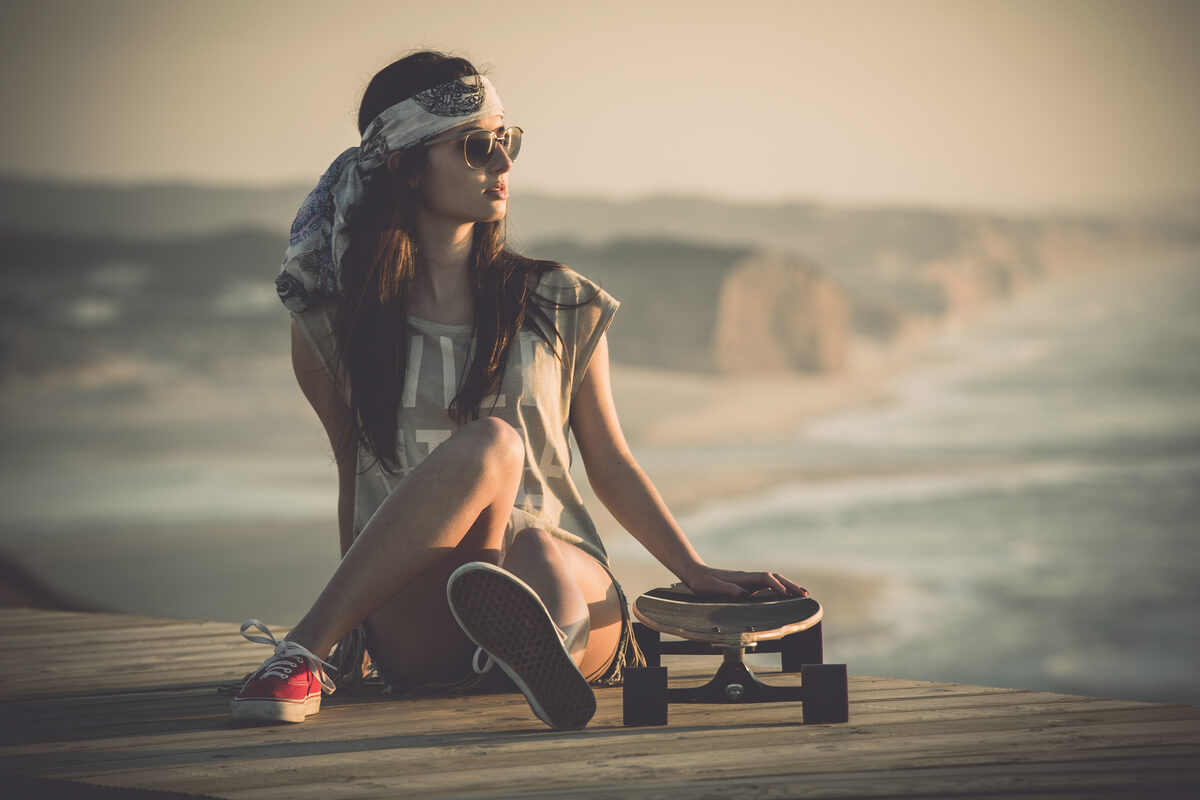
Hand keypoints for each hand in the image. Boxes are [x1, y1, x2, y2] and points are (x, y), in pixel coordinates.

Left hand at [679, 565, 807, 598]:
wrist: (695, 573)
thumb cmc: (702, 582)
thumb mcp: (712, 587)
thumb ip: (728, 590)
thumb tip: (745, 595)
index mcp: (742, 577)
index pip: (765, 578)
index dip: (777, 586)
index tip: (787, 595)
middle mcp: (748, 577)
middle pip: (774, 577)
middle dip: (790, 585)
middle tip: (805, 594)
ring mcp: (749, 581)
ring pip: (773, 581)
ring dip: (788, 587)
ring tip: (802, 595)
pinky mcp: (747, 585)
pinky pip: (767, 586)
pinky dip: (779, 589)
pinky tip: (784, 596)